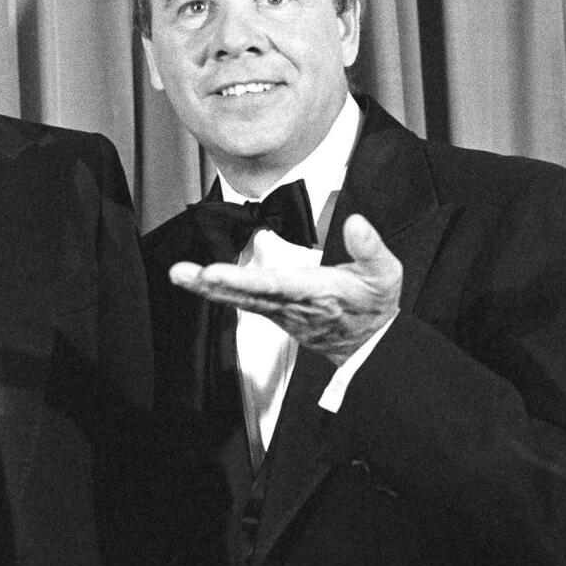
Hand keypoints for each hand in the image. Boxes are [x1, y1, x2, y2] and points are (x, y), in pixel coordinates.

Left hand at [170, 214, 401, 365]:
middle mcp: (291, 304)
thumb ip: (370, 248)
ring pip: (238, 299)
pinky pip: (241, 301)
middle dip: (212, 284)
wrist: (368, 344)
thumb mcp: (385, 275)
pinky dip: (218, 291)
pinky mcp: (273, 312)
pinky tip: (198, 281)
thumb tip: (357, 222)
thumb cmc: (374, 305)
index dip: (243, 279)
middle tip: (182, 273)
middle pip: (245, 294)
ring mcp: (279, 311)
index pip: (274, 284)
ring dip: (207, 287)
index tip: (215, 273)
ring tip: (180, 274)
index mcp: (316, 293)